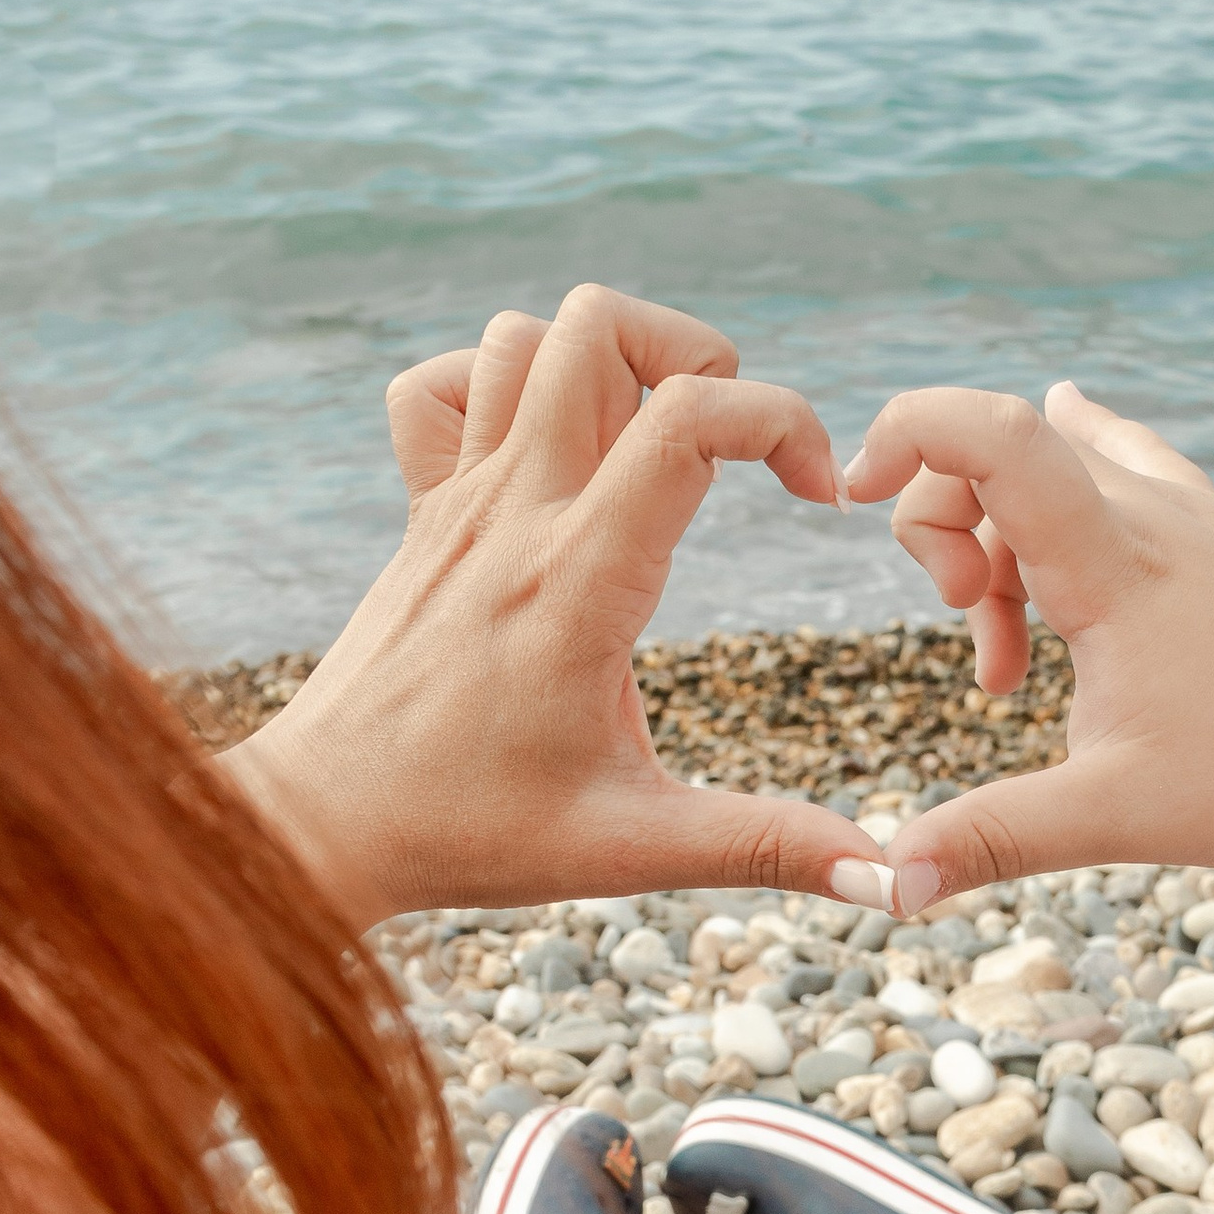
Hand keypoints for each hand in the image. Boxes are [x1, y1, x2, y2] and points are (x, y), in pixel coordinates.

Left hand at [227, 288, 887, 923]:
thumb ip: (767, 848)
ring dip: (606, 363)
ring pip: (524, 338)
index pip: (692, 416)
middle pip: (601, 328)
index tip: (816, 498)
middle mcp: (515, 512)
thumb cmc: (471, 833)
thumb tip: (892, 885)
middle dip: (696, 354)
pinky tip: (546, 457)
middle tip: (726, 447)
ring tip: (650, 446)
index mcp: (580, 577)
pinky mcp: (422, 513)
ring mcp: (457, 501)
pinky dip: (499, 388)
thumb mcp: (633, 849)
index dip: (784, 422)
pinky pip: (441, 389)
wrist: (320, 826)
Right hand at [842, 379, 1213, 910]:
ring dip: (1006, 544)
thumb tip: (882, 888)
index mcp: (1113, 561)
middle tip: (984, 654)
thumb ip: (992, 838)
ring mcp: (1192, 513)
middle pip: (997, 451)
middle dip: (944, 536)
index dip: (899, 432)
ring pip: (1056, 467)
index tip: (850, 498)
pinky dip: (1069, 478)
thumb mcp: (1121, 817)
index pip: (989, 429)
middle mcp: (1149, 513)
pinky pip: (1124, 464)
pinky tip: (1067, 438)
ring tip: (1028, 654)